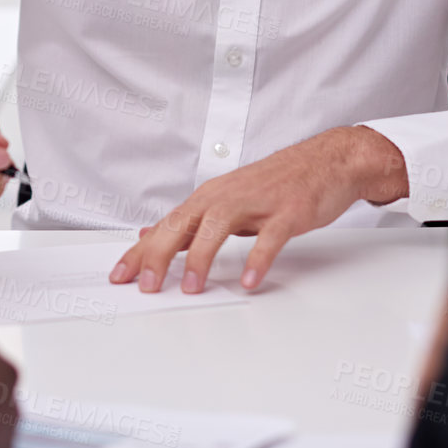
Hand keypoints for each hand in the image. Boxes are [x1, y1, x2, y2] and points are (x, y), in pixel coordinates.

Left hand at [108, 126, 406, 295]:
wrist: (328, 160)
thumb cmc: (277, 183)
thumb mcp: (228, 199)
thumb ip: (190, 220)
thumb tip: (148, 235)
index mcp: (211, 197)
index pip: (167, 226)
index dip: (141, 251)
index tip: (119, 275)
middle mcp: (227, 196)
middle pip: (184, 225)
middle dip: (160, 255)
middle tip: (144, 284)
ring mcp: (258, 203)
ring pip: (219, 227)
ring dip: (201, 257)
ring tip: (190, 288)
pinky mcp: (288, 211)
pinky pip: (270, 238)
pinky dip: (258, 259)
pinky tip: (249, 281)